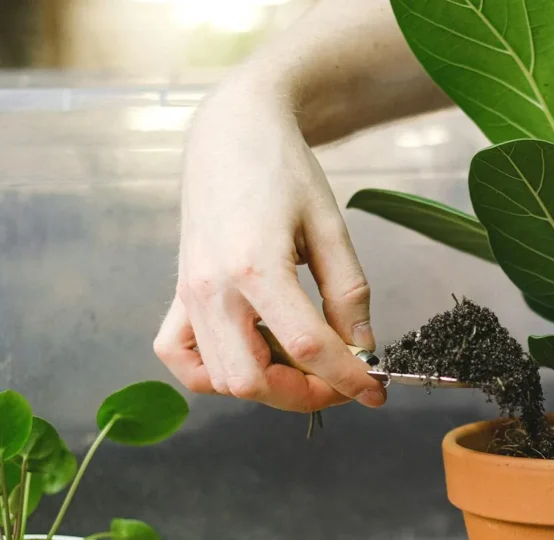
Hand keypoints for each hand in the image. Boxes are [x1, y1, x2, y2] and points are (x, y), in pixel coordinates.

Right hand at [154, 79, 385, 411]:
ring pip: (218, 379)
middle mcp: (210, 288)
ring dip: (266, 385)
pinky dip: (212, 373)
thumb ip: (348, 292)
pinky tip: (250, 355)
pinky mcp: (178, 293)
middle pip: (252, 380)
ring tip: (302, 363)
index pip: (308, 347)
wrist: (233, 131)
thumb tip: (361, 346)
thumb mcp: (330, 227)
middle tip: (339, 380)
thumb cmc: (282, 169)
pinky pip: (180, 356)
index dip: (348, 377)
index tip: (375, 390)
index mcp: (255, 266)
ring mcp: (188, 294)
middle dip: (304, 394)